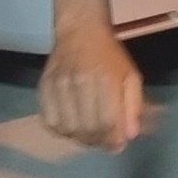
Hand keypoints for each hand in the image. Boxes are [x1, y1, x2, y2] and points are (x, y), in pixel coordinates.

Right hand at [39, 28, 147, 150]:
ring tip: (90, 137)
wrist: (81, 31)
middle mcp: (79, 83)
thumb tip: (129, 136)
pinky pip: (49, 121)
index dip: (113, 140)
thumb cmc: (110, 56)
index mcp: (105, 80)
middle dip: (98, 142)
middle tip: (104, 143)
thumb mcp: (131, 76)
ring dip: (80, 139)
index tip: (117, 146)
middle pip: (87, 128)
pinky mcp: (44, 87)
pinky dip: (61, 131)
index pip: (107, 122)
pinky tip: (72, 128)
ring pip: (67, 129)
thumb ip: (133, 106)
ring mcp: (59, 86)